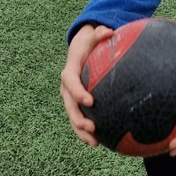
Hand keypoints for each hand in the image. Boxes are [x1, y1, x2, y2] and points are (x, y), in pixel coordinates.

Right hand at [60, 24, 114, 147]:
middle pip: (69, 106)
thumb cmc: (89, 43)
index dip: (78, 93)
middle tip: (91, 127)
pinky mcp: (76, 104)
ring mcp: (70, 98)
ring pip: (73, 117)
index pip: (71, 83)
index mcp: (70, 72)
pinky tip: (98, 142)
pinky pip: (79, 119)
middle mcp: (67, 88)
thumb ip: (99, 34)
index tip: (90, 101)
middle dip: (78, 118)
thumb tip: (109, 31)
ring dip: (81, 131)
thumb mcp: (92, 36)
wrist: (79, 50)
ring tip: (94, 143)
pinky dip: (85, 132)